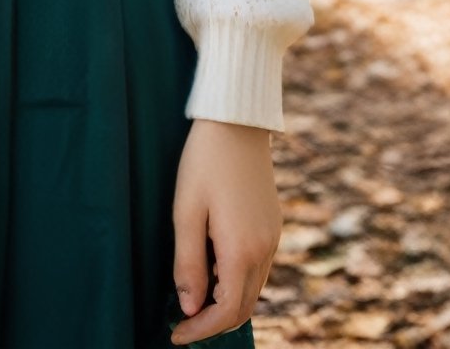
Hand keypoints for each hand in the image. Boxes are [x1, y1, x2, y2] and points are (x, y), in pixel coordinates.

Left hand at [168, 117, 280, 342]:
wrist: (237, 122)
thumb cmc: (204, 162)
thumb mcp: (186, 212)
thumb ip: (188, 264)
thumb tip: (189, 308)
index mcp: (242, 249)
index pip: (226, 311)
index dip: (201, 330)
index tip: (175, 335)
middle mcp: (264, 249)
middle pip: (244, 308)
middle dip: (214, 323)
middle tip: (182, 325)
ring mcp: (273, 238)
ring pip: (253, 290)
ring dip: (226, 304)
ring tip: (193, 298)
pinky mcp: (273, 226)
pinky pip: (258, 269)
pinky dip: (237, 282)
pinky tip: (213, 269)